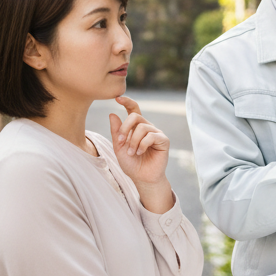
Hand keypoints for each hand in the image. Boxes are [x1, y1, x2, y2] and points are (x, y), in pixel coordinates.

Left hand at [109, 95, 172, 212]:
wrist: (142, 178)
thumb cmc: (131, 163)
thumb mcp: (118, 147)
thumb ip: (116, 131)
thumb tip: (112, 114)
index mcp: (136, 127)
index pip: (133, 110)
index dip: (127, 102)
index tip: (117, 98)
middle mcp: (147, 127)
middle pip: (135, 117)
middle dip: (124, 128)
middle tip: (120, 141)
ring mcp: (156, 133)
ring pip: (142, 127)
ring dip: (133, 141)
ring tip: (131, 152)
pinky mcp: (163, 140)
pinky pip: (151, 136)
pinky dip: (142, 145)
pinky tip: (140, 152)